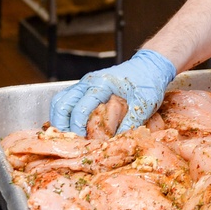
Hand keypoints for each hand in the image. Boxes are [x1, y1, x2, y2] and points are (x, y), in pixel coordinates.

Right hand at [49, 49, 175, 135]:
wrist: (151, 66)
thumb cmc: (148, 82)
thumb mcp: (144, 104)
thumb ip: (130, 122)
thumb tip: (115, 142)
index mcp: (102, 84)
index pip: (79, 109)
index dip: (77, 129)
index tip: (81, 143)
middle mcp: (89, 82)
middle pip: (62, 103)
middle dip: (61, 125)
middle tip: (69, 143)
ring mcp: (86, 84)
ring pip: (61, 100)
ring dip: (59, 119)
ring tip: (67, 138)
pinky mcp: (87, 88)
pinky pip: (67, 99)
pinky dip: (65, 114)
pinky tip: (71, 128)